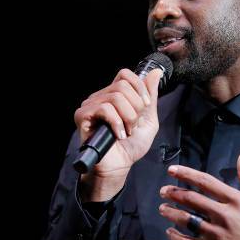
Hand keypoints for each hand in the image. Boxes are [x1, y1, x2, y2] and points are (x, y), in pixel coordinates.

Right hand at [74, 68, 162, 200]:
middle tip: (135, 124)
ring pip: (116, 97)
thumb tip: (156, 72)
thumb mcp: (148, 119)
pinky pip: (104, 108)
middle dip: (136, 107)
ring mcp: (90, 105)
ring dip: (128, 117)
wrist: (119, 166)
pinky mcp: (83, 116)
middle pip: (122, 85)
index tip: (145, 106)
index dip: (139, 88)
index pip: (125, 75)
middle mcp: (101, 97)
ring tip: (127, 131)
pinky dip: (117, 123)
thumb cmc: (131, 145)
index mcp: (115, 95)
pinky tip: (119, 135)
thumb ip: (151, 97)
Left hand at [158, 151, 239, 239]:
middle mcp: (224, 215)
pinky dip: (176, 237)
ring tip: (162, 208)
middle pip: (191, 199)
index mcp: (236, 200)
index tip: (173, 170)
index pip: (205, 182)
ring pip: (186, 220)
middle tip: (164, 190)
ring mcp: (217, 234)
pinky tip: (170, 232)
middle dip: (173, 192)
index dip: (186, 174)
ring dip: (171, 212)